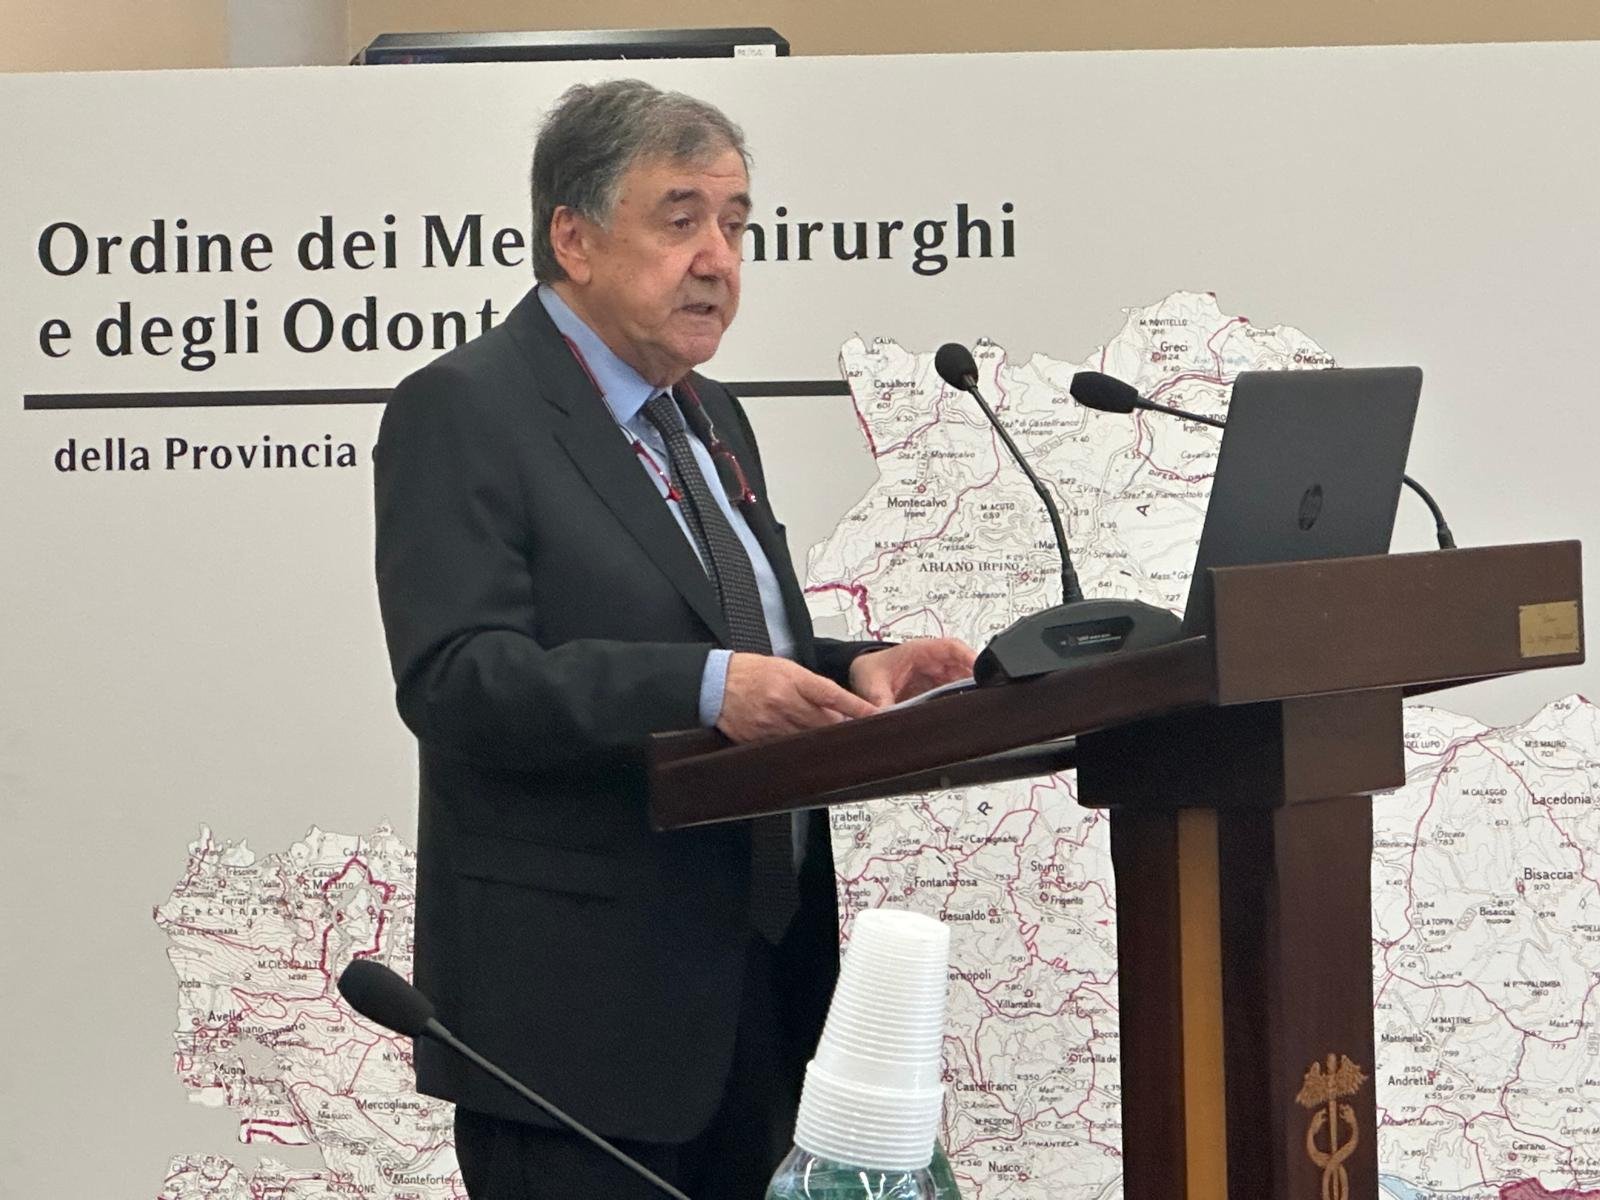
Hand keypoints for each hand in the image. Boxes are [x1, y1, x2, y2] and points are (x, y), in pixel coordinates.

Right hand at [717, 653, 879, 743]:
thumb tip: (838, 704)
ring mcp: (773, 724)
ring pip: (810, 738)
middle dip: (841, 727)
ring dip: (822, 739)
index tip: (875, 715)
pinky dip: (798, 747)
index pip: (832, 695)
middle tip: (853, 730)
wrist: (716, 684)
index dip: (856, 707)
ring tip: (825, 736)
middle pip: (825, 722)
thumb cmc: (750, 672)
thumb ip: (812, 685)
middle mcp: (785, 702)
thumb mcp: (785, 668)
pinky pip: (788, 748)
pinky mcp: (762, 739)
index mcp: (793, 680)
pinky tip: (800, 745)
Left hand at [847, 638, 977, 705]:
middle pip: (963, 667)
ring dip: (967, 693)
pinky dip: (958, 702)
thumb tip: (885, 718)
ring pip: (961, 681)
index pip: (952, 648)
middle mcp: (932, 661)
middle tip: (981, 699)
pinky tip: (959, 715)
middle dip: (974, 681)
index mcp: (920, 651)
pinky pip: (952, 693)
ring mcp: (936, 675)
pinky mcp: (935, 689)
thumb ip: (879, 702)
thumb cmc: (869, 670)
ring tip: (972, 710)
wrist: (862, 673)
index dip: (970, 657)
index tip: (981, 670)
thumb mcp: (871, 686)